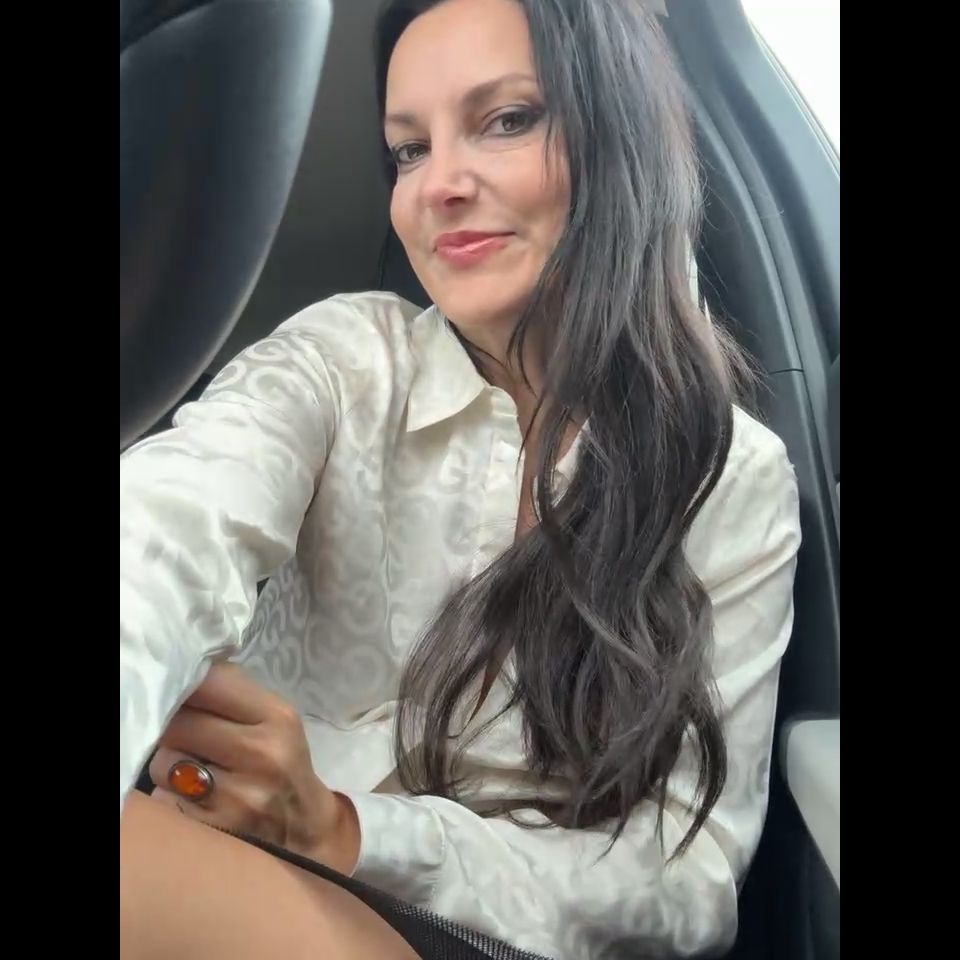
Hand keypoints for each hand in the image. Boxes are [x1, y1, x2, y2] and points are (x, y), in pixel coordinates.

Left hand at [149, 663, 359, 873]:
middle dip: (174, 727)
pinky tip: (195, 799)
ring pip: (163, 763)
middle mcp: (260, 754)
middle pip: (178, 723)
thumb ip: (234, 695)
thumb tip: (183, 670)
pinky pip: (164, 800)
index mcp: (277, 718)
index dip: (186, 685)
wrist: (305, 830)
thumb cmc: (284, 763)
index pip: (210, 684)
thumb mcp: (277, 720)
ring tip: (194, 770)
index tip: (181, 689)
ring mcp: (237, 795)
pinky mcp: (215, 829)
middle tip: (187, 734)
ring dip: (169, 764)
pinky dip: (171, 797)